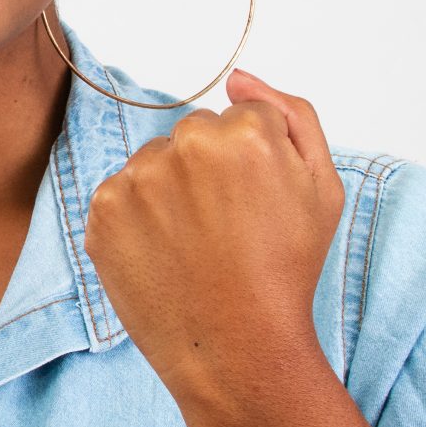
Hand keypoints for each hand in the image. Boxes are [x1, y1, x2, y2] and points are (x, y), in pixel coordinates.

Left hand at [82, 67, 346, 400]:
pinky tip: (164, 253)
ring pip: (155, 163)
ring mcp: (139, 178)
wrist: (238, 348)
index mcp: (245, 131)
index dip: (254, 163)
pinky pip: (121, 194)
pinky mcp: (103, 211)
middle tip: (228, 228)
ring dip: (169, 191)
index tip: (257, 204)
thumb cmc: (287, 270)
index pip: (241, 118)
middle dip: (209, 170)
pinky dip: (138, 219)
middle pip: (195, 135)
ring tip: (195, 245)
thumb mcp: (322, 186)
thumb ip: (292, 113)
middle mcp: (186, 144)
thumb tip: (239, 79)